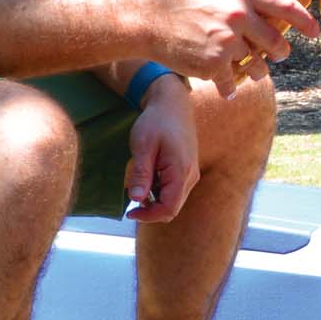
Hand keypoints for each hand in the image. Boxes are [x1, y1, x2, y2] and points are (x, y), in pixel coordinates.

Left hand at [124, 73, 198, 221]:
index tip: (129, 213)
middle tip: (130, 201)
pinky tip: (148, 176)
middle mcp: (190, 175)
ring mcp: (190, 172)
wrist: (172, 103)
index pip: (168, 208)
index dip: (148, 216)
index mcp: (181, 171)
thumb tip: (136, 200)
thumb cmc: (156, 121)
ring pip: (174, 200)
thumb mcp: (143, 146)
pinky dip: (159, 191)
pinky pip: (174, 189)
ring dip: (154, 200)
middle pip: (172, 207)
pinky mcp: (187, 169)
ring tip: (138, 184)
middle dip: (150, 210)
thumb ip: (141, 174)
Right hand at [151, 0, 317, 96]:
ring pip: (258, 66)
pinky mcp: (215, 65)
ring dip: (257, 70)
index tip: (313, 31)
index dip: (304, 20)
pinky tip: (226, 86)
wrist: (151, 21)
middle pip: (277, 43)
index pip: (285, 6)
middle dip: (280, 52)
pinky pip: (233, 82)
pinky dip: (230, 86)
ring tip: (246, 67)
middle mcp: (239, 16)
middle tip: (277, 54)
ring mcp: (228, 42)